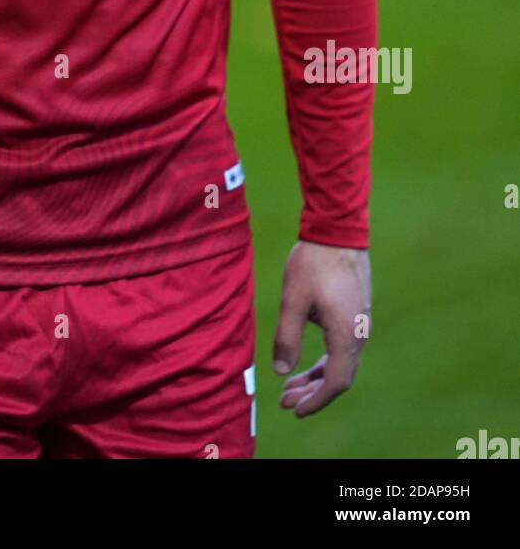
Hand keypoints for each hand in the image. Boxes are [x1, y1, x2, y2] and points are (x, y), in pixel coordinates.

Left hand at [272, 240, 370, 416]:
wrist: (337, 230)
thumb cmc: (314, 263)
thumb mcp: (293, 301)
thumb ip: (286, 338)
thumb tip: (280, 372)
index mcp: (346, 335)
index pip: (336, 382)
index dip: (316, 401)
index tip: (295, 410)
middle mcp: (359, 333)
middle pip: (339, 376)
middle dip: (312, 392)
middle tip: (285, 402)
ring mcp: (360, 323)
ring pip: (341, 361)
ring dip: (316, 376)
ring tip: (290, 385)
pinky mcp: (356, 312)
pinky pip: (342, 347)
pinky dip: (324, 359)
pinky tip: (303, 360)